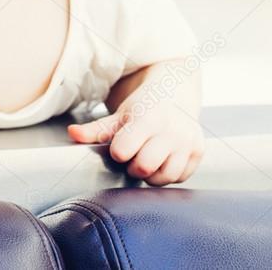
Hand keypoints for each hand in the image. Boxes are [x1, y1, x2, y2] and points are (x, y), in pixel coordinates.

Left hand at [66, 97, 204, 186]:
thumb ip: (96, 129)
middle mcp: (172, 131)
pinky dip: (169, 173)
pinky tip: (163, 159)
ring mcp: (188, 142)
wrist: (175, 94)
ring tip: (148, 157)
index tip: (121, 146)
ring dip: (152, 173)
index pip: (123, 150)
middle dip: (134, 165)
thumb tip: (72, 134)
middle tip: (134, 154)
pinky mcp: (199, 153)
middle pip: (144, 167)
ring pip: (164, 177)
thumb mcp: (119, 115)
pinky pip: (180, 177)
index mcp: (148, 118)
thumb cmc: (144, 107)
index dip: (118, 151)